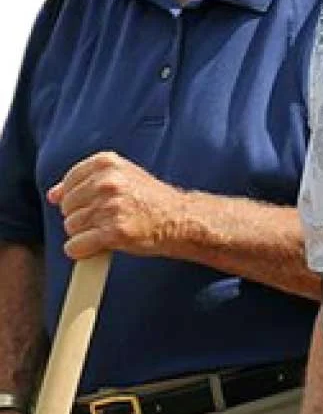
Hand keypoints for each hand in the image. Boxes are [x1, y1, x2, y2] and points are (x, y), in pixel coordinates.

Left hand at [47, 152, 185, 258]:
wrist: (178, 219)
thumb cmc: (150, 199)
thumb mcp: (120, 177)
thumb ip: (84, 182)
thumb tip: (53, 195)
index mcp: (107, 163)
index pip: (68, 183)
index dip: (77, 198)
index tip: (92, 203)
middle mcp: (107, 182)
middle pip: (67, 206)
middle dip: (81, 215)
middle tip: (105, 217)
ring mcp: (110, 207)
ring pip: (71, 227)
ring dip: (85, 233)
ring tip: (108, 228)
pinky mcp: (113, 232)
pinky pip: (76, 246)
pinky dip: (83, 250)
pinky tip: (100, 245)